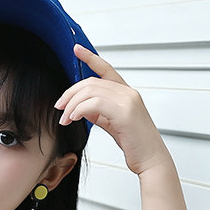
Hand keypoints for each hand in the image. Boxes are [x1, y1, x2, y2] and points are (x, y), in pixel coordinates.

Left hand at [56, 45, 169, 175]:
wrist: (150, 159)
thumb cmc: (135, 144)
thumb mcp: (113, 124)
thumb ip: (100, 114)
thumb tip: (83, 109)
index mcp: (126, 93)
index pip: (106, 69)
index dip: (90, 57)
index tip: (76, 50)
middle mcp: (128, 93)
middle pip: (92, 81)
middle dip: (70, 93)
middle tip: (59, 107)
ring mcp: (128, 101)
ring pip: (91, 91)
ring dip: (72, 104)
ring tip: (65, 119)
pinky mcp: (125, 113)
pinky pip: (95, 103)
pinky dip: (80, 109)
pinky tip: (73, 118)